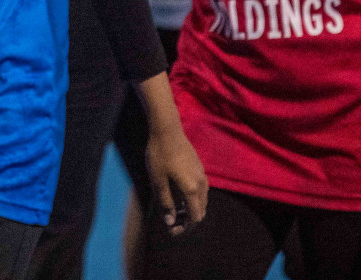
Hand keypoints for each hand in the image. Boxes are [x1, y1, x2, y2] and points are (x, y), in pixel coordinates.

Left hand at [137, 74, 207, 235]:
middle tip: (172, 223)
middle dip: (188, 220)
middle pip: (201, 210)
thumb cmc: (159, 155)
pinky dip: (193, 199)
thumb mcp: (158, 181)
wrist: (167, 130)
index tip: (172, 231)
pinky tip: (179, 196)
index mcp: (193, 189)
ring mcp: (203, 175)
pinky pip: (201, 190)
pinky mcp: (200, 168)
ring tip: (174, 211)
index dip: (185, 227)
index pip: (195, 217)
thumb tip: (170, 222)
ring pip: (202, 200)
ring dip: (191, 209)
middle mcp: (202, 184)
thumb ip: (165, 202)